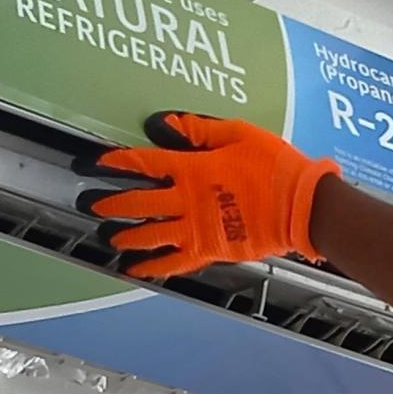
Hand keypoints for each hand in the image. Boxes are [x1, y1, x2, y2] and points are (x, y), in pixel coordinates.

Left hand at [74, 112, 341, 278]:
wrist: (302, 205)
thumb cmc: (276, 166)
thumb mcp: (240, 134)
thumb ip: (199, 129)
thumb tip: (161, 124)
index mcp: (192, 168)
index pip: (143, 164)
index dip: (116, 163)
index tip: (94, 164)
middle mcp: (186, 201)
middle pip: (137, 203)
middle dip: (109, 202)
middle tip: (89, 203)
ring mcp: (195, 228)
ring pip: (148, 235)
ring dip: (124, 235)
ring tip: (108, 235)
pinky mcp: (209, 250)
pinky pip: (172, 262)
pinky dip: (151, 267)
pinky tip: (133, 269)